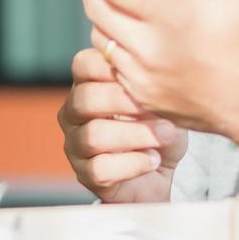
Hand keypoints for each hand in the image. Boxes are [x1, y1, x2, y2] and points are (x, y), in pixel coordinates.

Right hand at [57, 47, 187, 202]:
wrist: (160, 169)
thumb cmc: (156, 126)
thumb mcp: (159, 99)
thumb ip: (149, 83)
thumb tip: (156, 73)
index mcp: (87, 85)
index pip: (84, 65)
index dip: (111, 68)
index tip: (143, 76)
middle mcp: (74, 113)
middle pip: (85, 99)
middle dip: (125, 102)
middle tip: (156, 108)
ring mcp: (75, 145)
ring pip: (93, 136)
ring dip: (136, 135)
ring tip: (165, 135)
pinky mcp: (86, 174)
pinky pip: (101, 168)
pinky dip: (133, 163)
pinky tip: (153, 160)